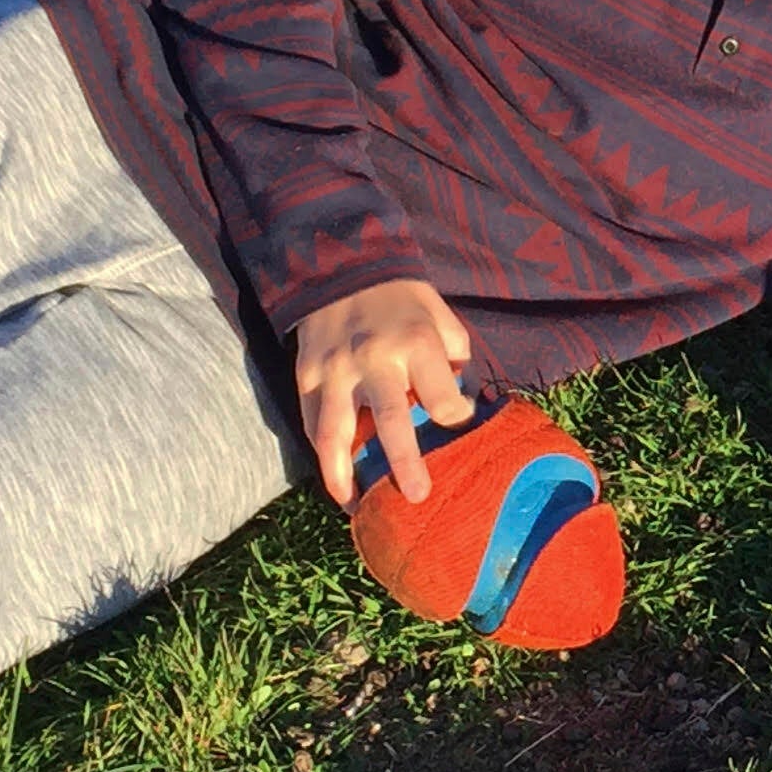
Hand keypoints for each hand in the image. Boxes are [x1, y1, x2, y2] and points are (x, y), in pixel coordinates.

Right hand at [292, 279, 473, 506]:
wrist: (341, 265)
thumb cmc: (401, 299)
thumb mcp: (440, 316)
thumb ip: (454, 357)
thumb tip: (465, 403)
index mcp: (416, 342)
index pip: (440, 394)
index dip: (453, 416)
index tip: (458, 429)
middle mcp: (374, 359)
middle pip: (389, 419)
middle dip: (404, 461)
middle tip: (417, 496)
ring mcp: (334, 370)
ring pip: (335, 431)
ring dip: (343, 473)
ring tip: (356, 506)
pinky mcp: (306, 376)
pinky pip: (312, 423)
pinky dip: (322, 455)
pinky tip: (336, 480)